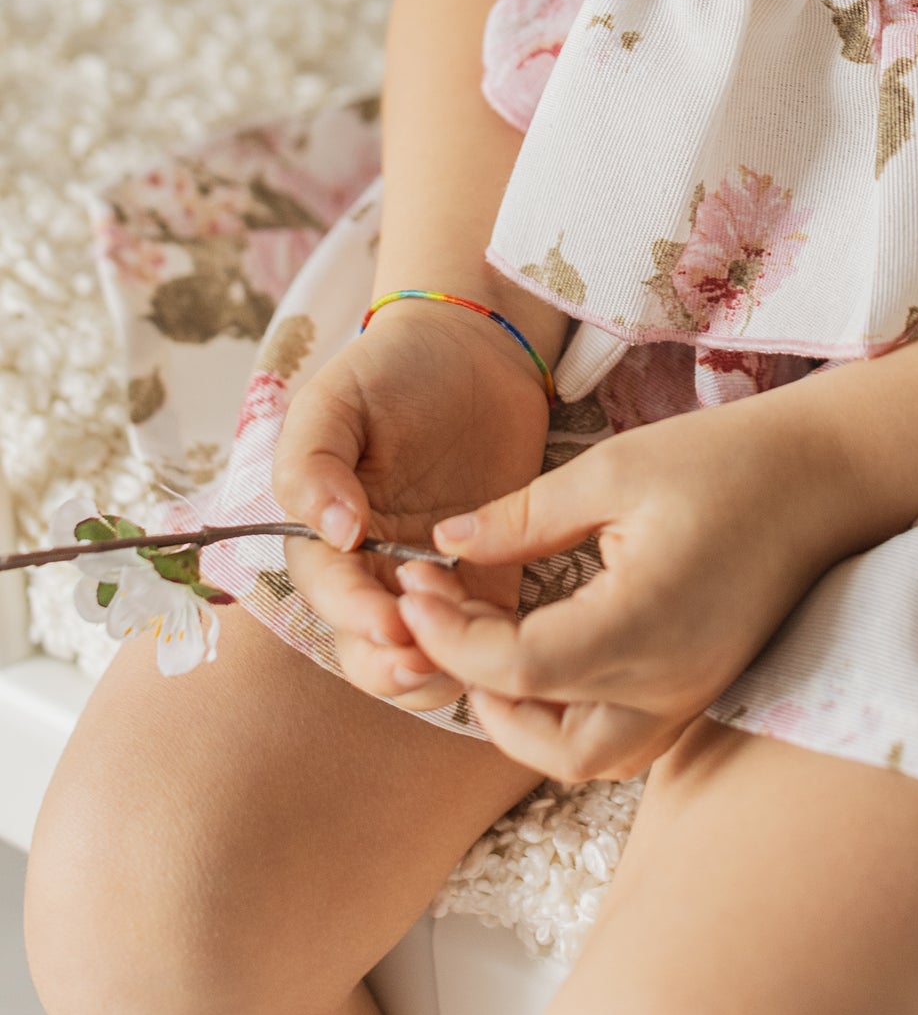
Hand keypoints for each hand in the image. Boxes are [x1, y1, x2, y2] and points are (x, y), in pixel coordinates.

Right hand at [272, 300, 552, 710]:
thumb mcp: (335, 399)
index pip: (331, 593)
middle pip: (367, 648)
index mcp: (325, 534)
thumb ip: (312, 463)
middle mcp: (372, 569)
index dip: (355, 615)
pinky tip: (507, 637)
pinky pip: (484, 632)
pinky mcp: (490, 578)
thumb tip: (334, 533)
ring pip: (423, 657)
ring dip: (440, 666)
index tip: (389, 622)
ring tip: (468, 654)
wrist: (475, 349)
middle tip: (427, 661)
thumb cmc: (393, 369)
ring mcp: (432, 579)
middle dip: (392, 666)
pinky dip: (490, 646)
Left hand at [395, 392, 850, 777]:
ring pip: (582, 758)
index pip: (516, 669)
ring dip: (519, 721)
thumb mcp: (614, 469)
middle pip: (542, 740)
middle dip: (474, 690)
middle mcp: (668, 683)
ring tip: (481, 648)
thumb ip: (523, 516)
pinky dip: (567, 720)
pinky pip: (620, 741)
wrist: (826, 475)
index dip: (450, 634)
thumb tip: (446, 544)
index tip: (414, 584)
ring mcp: (690, 696)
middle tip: (437, 621)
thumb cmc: (725, 461)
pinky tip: (540, 661)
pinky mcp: (700, 691)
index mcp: (642, 625)